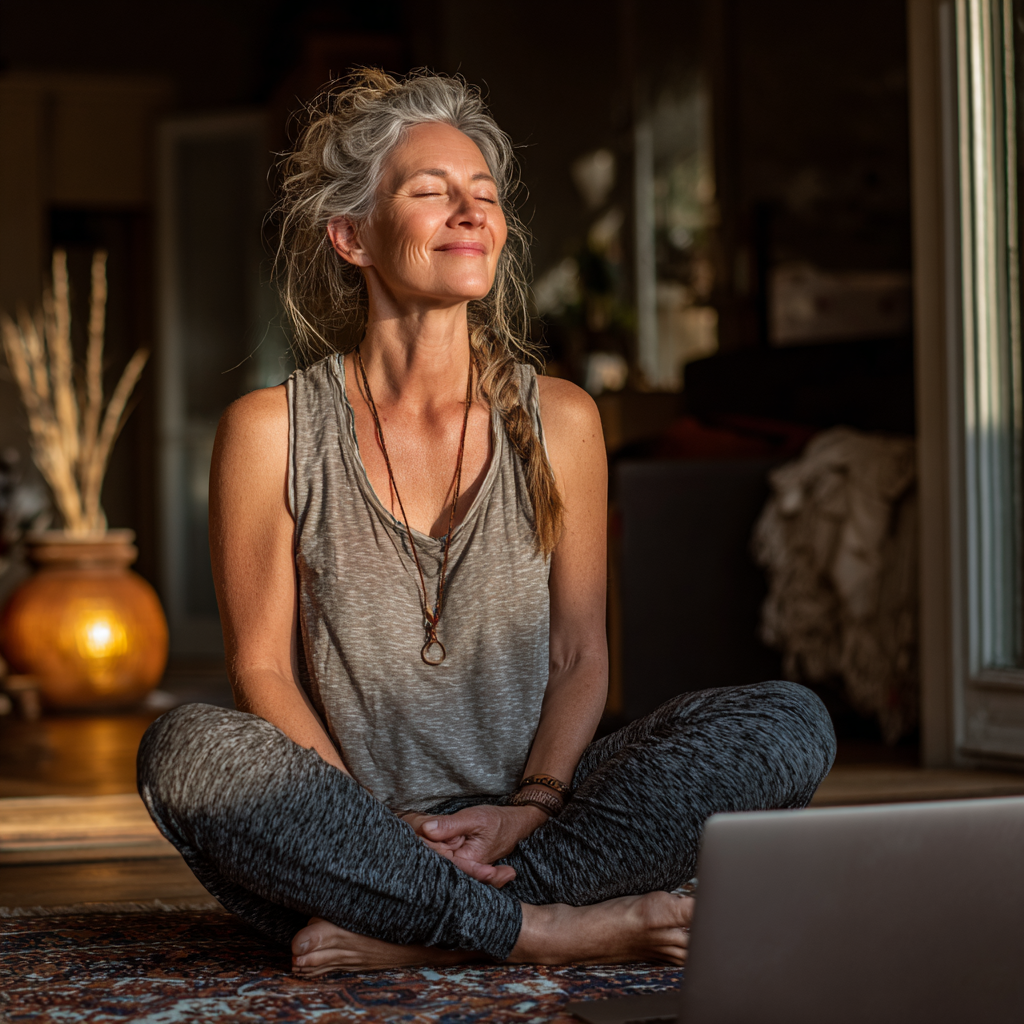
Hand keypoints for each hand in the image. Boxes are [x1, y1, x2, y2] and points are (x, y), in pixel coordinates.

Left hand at [399, 804, 547, 887]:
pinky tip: (424, 835)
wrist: (515, 824)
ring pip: (438, 857)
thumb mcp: (475, 818)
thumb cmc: (498, 821)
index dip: (425, 845)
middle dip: (422, 846)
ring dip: (426, 845)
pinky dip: (433, 845)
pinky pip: (443, 855)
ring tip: (412, 830)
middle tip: (407, 829)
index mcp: (467, 861)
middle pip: (435, 860)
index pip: (438, 857)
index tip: (413, 832)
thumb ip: (450, 825)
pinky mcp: (459, 858)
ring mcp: (461, 864)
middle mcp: (463, 868)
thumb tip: (426, 828)